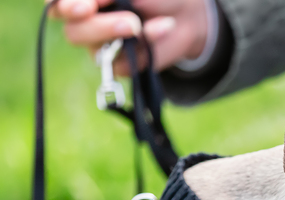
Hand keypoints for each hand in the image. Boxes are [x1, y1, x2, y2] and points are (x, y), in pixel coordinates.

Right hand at [48, 0, 209, 74]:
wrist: (185, 12)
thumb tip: (94, 2)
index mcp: (83, 1)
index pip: (55, 6)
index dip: (63, 7)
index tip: (85, 7)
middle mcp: (86, 23)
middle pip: (74, 31)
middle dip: (97, 26)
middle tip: (128, 20)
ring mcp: (103, 46)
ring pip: (95, 51)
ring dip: (115, 34)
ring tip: (138, 24)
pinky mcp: (122, 64)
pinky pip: (125, 63)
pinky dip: (146, 42)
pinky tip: (164, 27)